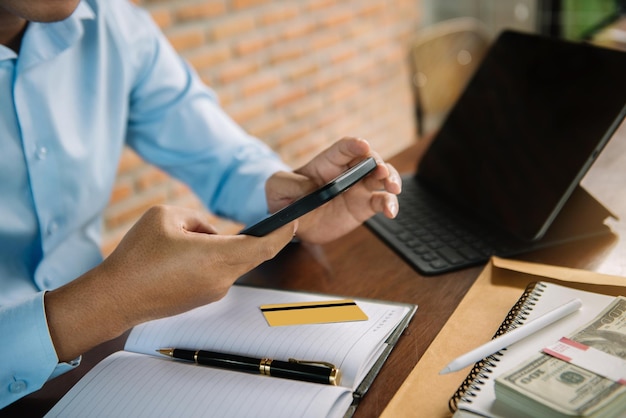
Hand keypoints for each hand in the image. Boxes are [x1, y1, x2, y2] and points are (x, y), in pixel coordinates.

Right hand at [45, 205, 295, 361]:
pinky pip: (218, 272)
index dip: (282, 232)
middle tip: (248, 221)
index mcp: (217, 257)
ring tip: (182, 240)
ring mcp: (213, 292)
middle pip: (251, 253)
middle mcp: (222, 279)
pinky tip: (182, 254)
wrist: (115, 297)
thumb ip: (199, 219)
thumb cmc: (137, 255)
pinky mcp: (203, 299)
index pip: (265, 245)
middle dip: (250, 235)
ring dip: (221, 246)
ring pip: (232, 260)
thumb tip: (211, 232)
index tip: (292, 219)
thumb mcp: (167, 215)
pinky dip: (210, 258)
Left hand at [265, 137, 401, 243]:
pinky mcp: (363, 207)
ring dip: (391, 180)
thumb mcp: (278, 186)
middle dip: (379, 163)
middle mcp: (347, 172)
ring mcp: (358, 189)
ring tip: (393, 189)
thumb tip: (309, 188)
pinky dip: (389, 205)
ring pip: (381, 179)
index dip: (354, 145)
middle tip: (382, 171)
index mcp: (327, 162)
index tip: (363, 145)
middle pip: (369, 160)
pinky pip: (380, 203)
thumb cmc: (284, 196)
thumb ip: (290, 184)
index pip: (344, 148)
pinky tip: (391, 211)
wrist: (291, 220)